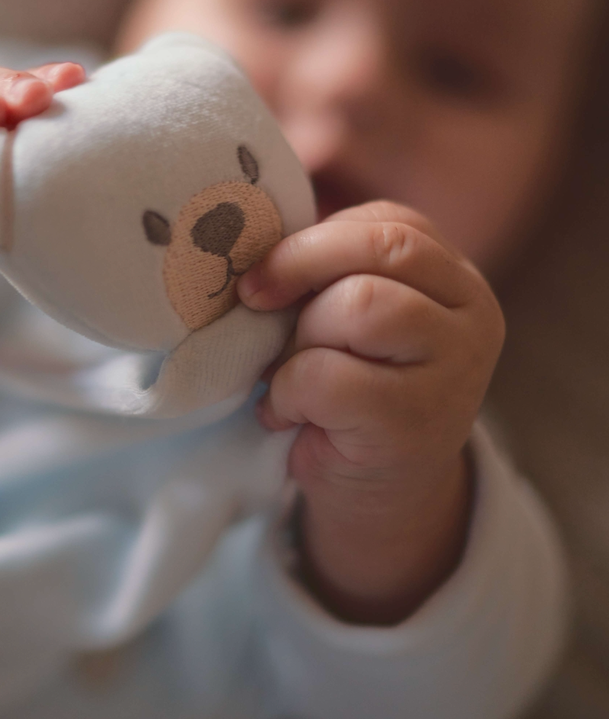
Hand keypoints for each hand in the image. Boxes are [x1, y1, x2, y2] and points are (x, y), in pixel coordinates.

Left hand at [237, 201, 504, 622]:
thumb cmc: (352, 393)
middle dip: (300, 267)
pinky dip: (288, 391)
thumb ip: (329, 275)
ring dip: (299, 339)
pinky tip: (287, 414)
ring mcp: (456, 368)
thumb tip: (245, 240)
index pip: (388, 223)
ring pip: (360, 306)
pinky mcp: (416, 421)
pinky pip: (327, 376)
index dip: (313, 238)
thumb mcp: (349, 319)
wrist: (380, 495)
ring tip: (286, 374)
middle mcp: (473, 313)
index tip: (261, 273)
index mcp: (455, 276)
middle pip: (382, 251)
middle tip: (253, 301)